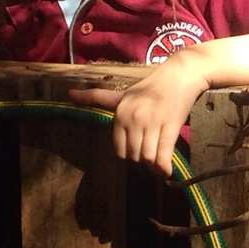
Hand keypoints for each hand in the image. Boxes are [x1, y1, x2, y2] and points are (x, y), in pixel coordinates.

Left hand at [70, 54, 209, 175]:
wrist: (179, 75)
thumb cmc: (150, 86)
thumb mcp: (122, 94)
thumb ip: (96, 97)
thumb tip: (69, 94)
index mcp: (121, 113)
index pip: (119, 149)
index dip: (128, 155)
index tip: (136, 152)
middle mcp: (134, 119)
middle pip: (133, 155)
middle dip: (141, 161)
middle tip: (149, 158)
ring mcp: (153, 123)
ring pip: (147, 158)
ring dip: (153, 166)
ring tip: (157, 164)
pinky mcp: (170, 127)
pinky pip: (163, 155)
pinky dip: (164, 168)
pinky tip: (166, 172)